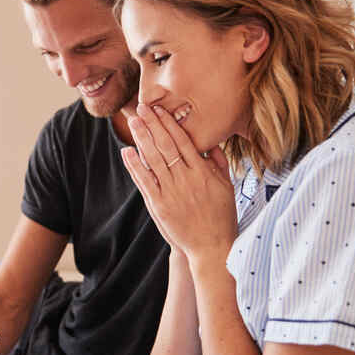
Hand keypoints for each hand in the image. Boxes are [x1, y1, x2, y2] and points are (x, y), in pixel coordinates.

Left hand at [120, 103, 238, 259]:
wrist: (211, 247)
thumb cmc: (221, 216)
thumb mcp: (227, 187)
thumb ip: (218, 164)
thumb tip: (211, 143)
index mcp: (203, 172)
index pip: (183, 141)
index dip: (169, 124)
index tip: (160, 110)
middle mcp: (186, 179)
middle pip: (165, 146)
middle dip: (152, 125)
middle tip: (141, 108)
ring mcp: (171, 192)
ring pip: (153, 160)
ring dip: (141, 139)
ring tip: (133, 122)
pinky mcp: (159, 206)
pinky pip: (145, 181)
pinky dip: (135, 166)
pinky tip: (127, 151)